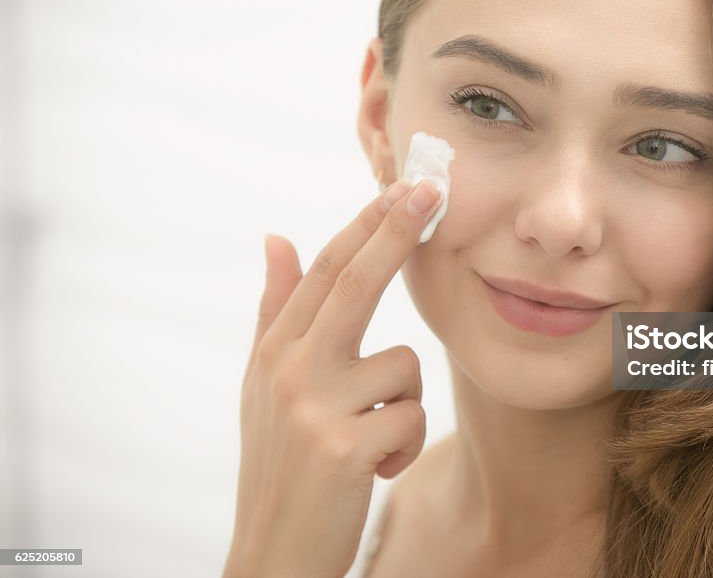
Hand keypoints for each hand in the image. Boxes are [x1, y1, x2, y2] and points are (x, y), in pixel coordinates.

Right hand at [223, 178, 442, 577]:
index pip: (328, 271)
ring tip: (368, 439)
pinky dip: (403, 446)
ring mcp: (314, 406)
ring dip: (403, 406)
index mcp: (276, 350)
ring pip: (406, 366)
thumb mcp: (265, 386)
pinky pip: (412, 418)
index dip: (368, 224)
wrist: (272, 552)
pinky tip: (373, 468)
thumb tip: (277, 238)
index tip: (403, 187)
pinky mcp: (343, 446)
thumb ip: (276, 310)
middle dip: (396, 230)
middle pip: (355, 282)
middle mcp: (290, 368)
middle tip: (430, 188)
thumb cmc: (280, 463)